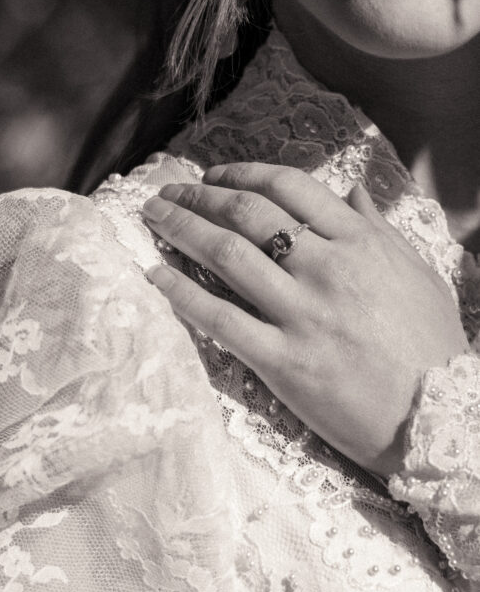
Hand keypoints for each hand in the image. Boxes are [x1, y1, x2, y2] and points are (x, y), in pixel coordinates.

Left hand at [142, 163, 468, 476]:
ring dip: (181, 230)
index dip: (241, 173)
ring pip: (227, 257)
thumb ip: (378, 228)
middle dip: (198, 196)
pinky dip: (181, 292)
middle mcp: (328, 270)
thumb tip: (352, 189)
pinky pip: (220, 319)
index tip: (213, 174)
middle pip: (247, 215)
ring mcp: (303, 315)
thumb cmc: (432, 347)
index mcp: (361, 243)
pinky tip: (155, 275)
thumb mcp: (417, 273)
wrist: (440, 417)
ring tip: (152, 218)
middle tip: (166, 192)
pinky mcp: (284, 361)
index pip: (289, 187)